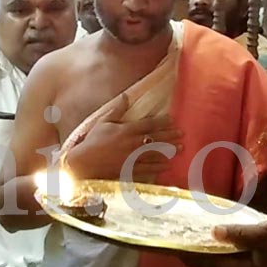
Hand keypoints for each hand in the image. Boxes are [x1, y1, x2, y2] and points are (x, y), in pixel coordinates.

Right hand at [66, 94, 182, 179]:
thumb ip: (117, 109)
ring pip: (155, 153)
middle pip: (156, 138)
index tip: (172, 119)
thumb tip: (126, 95)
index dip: (162, 121)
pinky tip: (168, 165)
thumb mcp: (103, 121)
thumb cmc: (92, 141)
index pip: (148, 124)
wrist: (83, 163)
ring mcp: (132, 158)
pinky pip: (148, 168)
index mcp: (126, 130)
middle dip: (170, 135)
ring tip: (180, 148)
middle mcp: (132, 143)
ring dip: (169, 150)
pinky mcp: (130, 170)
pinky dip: (158, 167)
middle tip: (182, 134)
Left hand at [180, 219, 266, 266]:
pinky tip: (227, 243)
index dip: (192, 256)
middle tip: (182, 245)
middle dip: (199, 257)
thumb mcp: (266, 233)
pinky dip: (228, 253)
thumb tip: (214, 232)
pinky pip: (239, 261)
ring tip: (199, 244)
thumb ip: (240, 234)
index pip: (211, 263)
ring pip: (228, 265)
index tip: (175, 248)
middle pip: (217, 266)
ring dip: (213, 256)